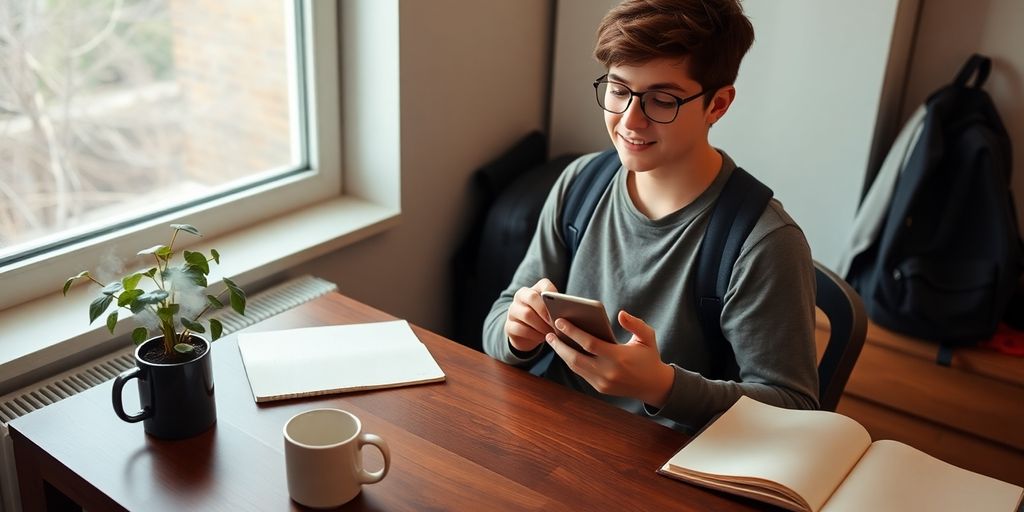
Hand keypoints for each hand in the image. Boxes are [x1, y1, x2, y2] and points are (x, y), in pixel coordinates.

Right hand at [504, 278, 557, 352]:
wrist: (525, 335)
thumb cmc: (543, 320)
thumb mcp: (550, 312)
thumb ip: (558, 309)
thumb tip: (574, 312)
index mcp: (534, 289)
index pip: (544, 285)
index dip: (552, 293)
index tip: (560, 304)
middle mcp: (521, 296)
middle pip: (532, 297)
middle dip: (545, 310)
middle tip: (555, 321)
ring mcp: (513, 310)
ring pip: (526, 314)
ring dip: (541, 325)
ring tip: (552, 332)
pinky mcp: (508, 325)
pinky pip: (521, 329)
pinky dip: (534, 335)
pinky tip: (543, 338)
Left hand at [545, 310, 673, 407]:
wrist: (655, 386)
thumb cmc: (650, 357)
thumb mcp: (648, 337)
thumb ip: (635, 323)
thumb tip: (620, 314)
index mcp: (619, 358)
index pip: (589, 344)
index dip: (573, 332)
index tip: (560, 321)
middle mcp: (608, 372)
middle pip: (576, 358)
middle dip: (560, 345)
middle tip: (549, 333)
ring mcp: (602, 382)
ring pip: (576, 367)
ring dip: (562, 354)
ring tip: (553, 340)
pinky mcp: (600, 388)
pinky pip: (581, 373)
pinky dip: (572, 361)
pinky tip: (565, 350)